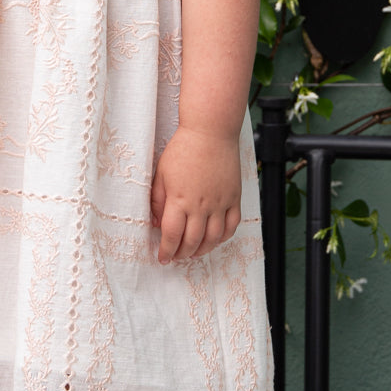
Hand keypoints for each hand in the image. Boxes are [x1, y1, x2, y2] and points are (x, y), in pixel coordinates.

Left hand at [150, 126, 242, 264]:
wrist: (210, 132)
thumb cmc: (183, 149)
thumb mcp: (161, 174)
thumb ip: (158, 201)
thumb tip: (156, 223)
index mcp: (180, 200)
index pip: (172, 235)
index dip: (166, 251)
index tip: (162, 258)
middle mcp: (201, 205)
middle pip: (193, 241)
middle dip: (182, 254)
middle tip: (176, 257)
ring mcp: (220, 203)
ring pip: (214, 238)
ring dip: (203, 250)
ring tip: (194, 252)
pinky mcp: (234, 198)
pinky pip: (232, 225)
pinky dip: (223, 237)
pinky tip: (215, 239)